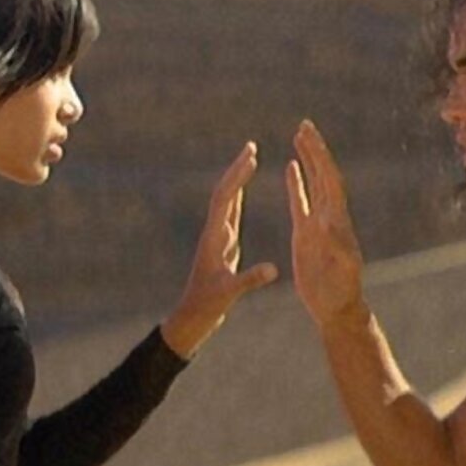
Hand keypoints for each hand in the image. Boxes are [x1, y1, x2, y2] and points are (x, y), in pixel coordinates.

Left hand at [163, 142, 277, 357]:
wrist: (191, 318)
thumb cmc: (207, 307)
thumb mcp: (230, 294)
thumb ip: (250, 280)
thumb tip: (273, 269)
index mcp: (215, 239)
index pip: (225, 200)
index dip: (237, 177)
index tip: (251, 157)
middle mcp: (214, 234)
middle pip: (224, 193)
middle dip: (236, 170)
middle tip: (250, 146)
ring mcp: (217, 239)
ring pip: (227, 202)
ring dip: (236, 180)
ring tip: (249, 159)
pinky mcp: (221, 247)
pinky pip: (229, 216)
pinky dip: (237, 199)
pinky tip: (241, 191)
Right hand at [286, 120, 368, 328]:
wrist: (335, 307)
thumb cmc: (341, 292)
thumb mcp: (340, 270)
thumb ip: (336, 248)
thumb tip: (324, 224)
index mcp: (337, 220)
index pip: (330, 181)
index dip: (321, 157)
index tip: (311, 136)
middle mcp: (330, 216)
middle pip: (323, 175)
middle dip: (315, 149)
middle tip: (305, 124)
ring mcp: (317, 223)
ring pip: (313, 183)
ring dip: (307, 159)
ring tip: (299, 135)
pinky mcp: (306, 233)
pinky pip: (301, 201)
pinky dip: (296, 183)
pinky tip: (290, 166)